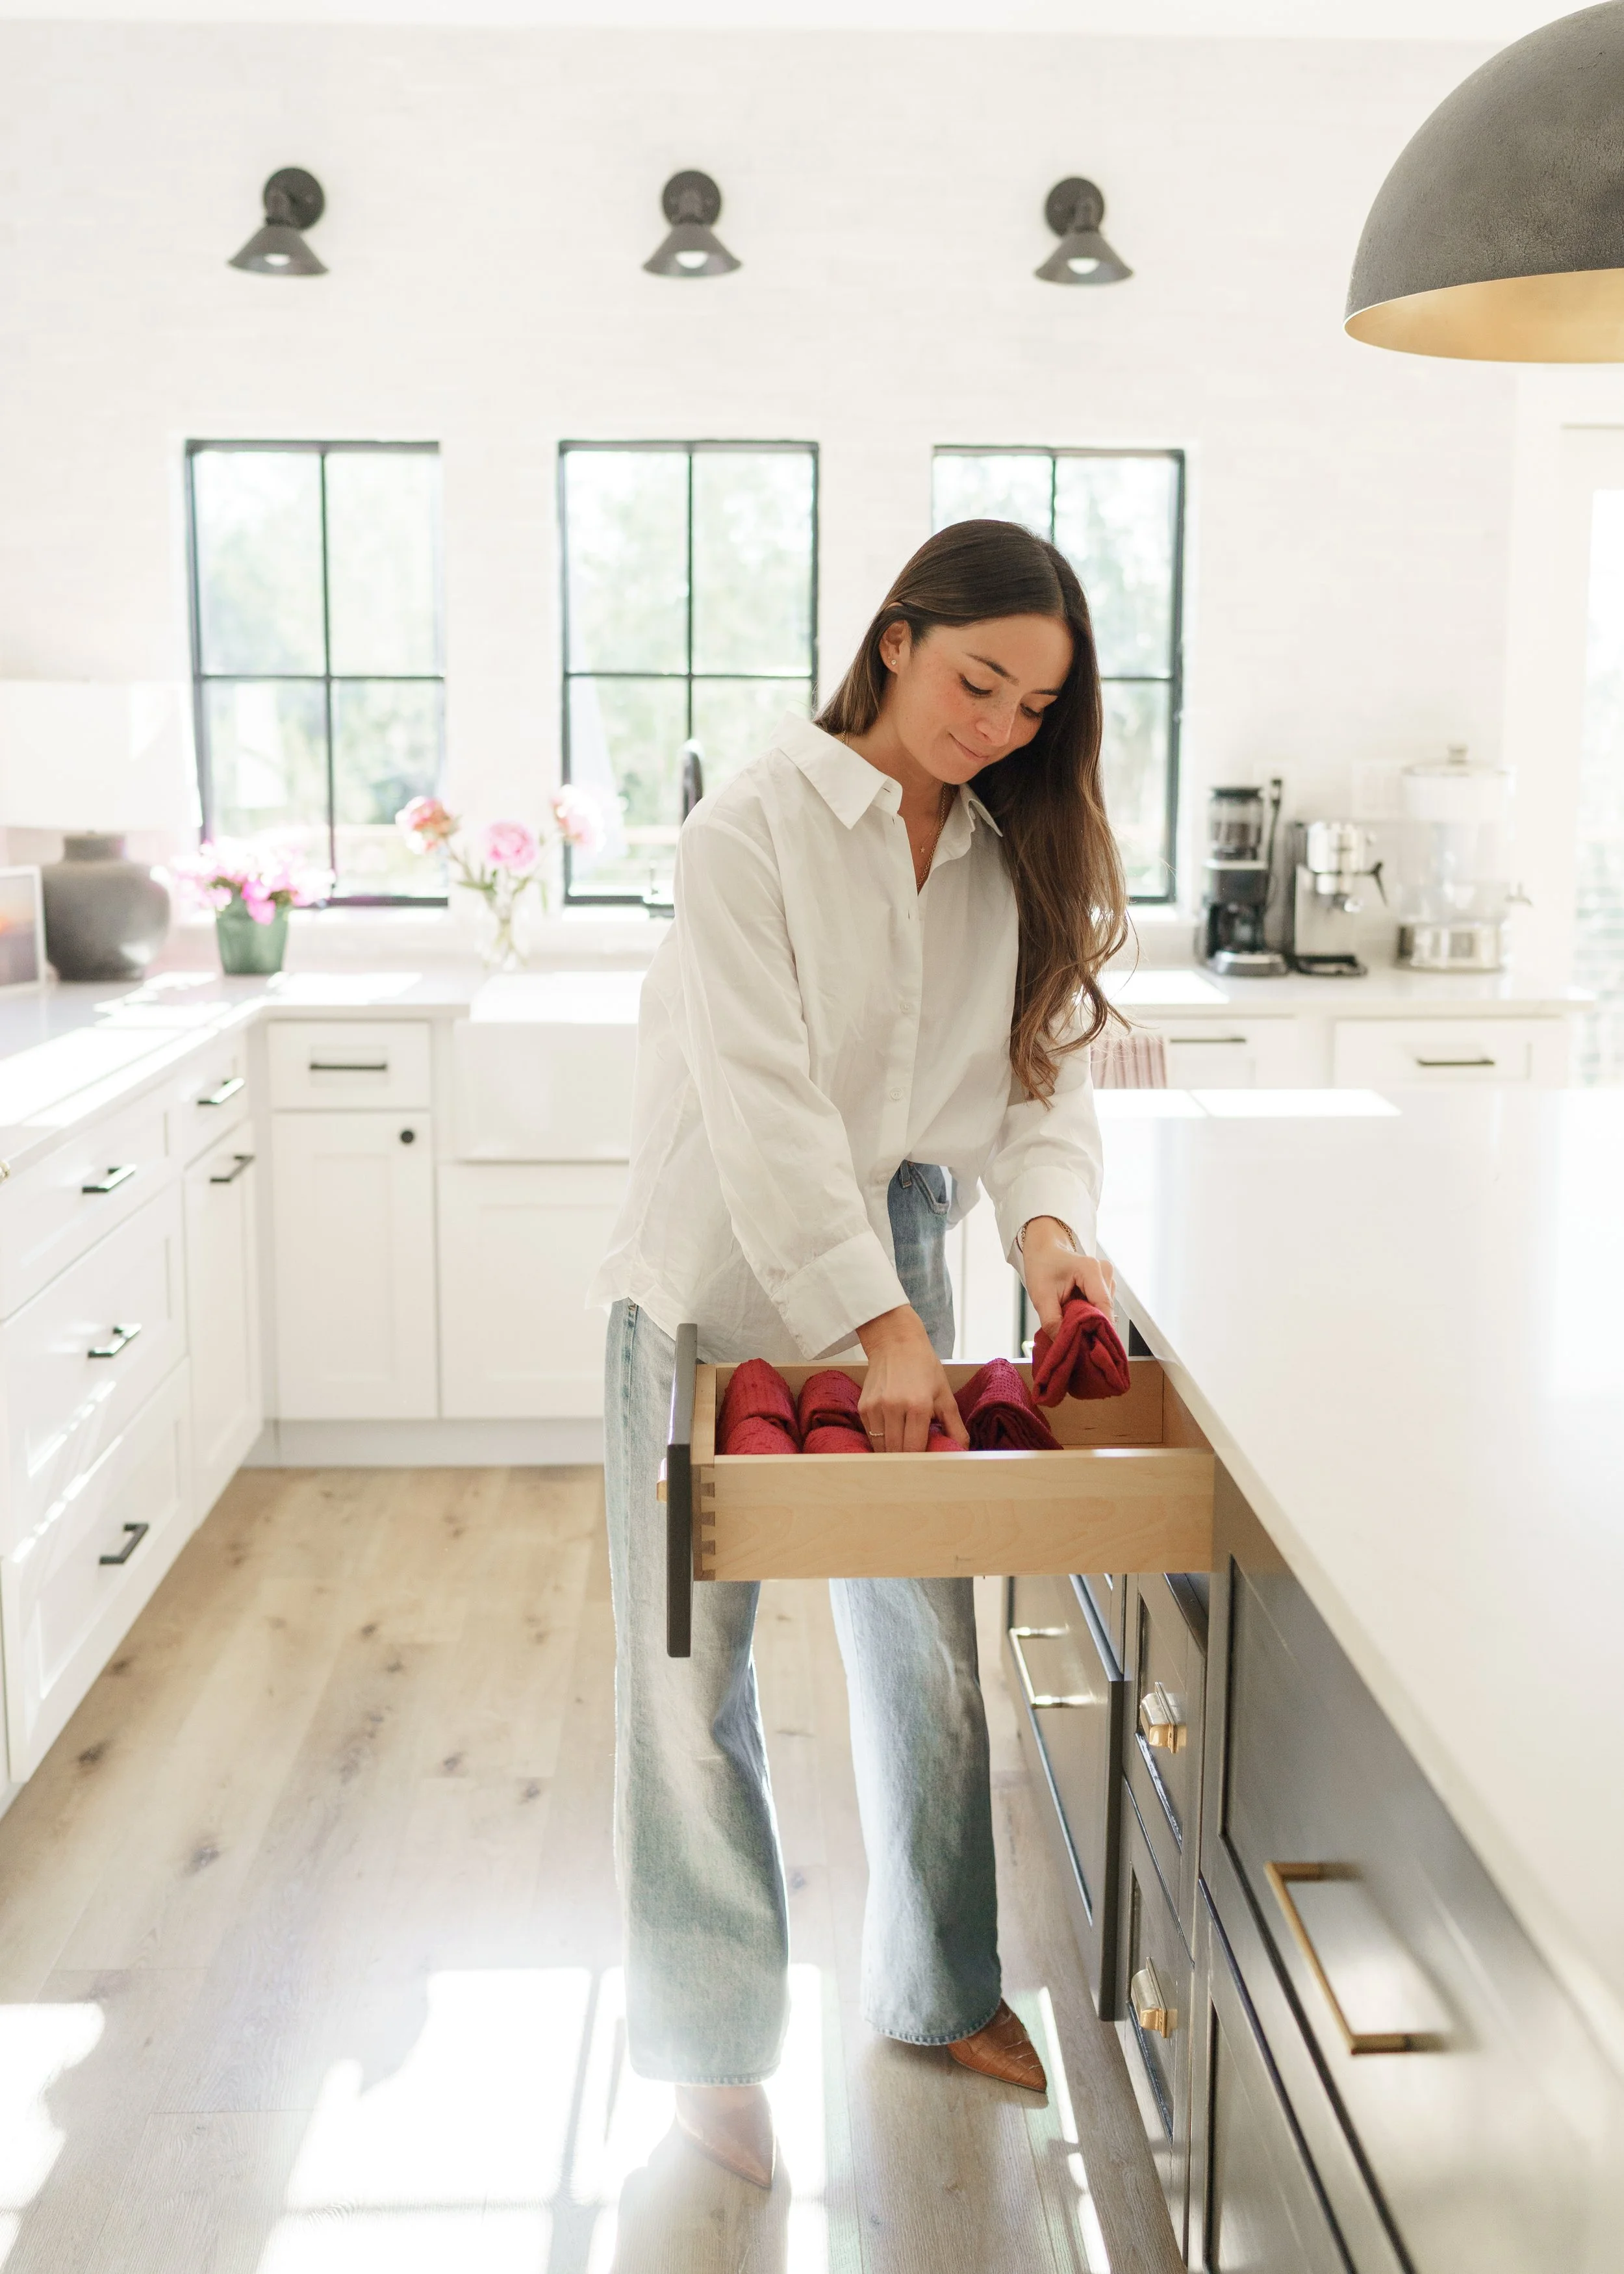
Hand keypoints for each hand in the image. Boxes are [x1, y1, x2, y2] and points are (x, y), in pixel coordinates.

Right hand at [855, 1304, 969, 1450]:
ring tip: (903, 1445)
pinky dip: (881, 1439)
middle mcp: (893, 1408)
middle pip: (896, 1452)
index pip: (915, 1449)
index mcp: (917, 1406)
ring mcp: (875, 1407)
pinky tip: (891, 1431)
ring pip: (881, 1447)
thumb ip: (954, 1426)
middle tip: (915, 1456)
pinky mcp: (863, 1407)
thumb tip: (962, 1450)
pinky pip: (871, 1435)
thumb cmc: (924, 1368)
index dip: (921, 1459)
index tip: (926, 1461)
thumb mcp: (945, 1395)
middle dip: (906, 1459)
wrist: (896, 1343)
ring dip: (892, 1451)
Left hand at [1021, 1217, 1115, 1339]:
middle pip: (1105, 1311)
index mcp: (1091, 1270)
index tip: (1090, 1351)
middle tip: (1075, 1343)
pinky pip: (1101, 1308)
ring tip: (1071, 1325)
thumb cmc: (1042, 1267)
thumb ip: (1052, 1321)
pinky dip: (1090, 1316)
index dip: (1098, 1331)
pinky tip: (1076, 1317)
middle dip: (1091, 1328)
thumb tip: (1065, 1344)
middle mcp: (1105, 1273)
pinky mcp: (1106, 1286)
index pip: (1103, 1308)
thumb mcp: (1041, 1295)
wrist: (1045, 1250)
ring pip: (1104, 1312)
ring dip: (1090, 1322)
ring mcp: (1108, 1279)